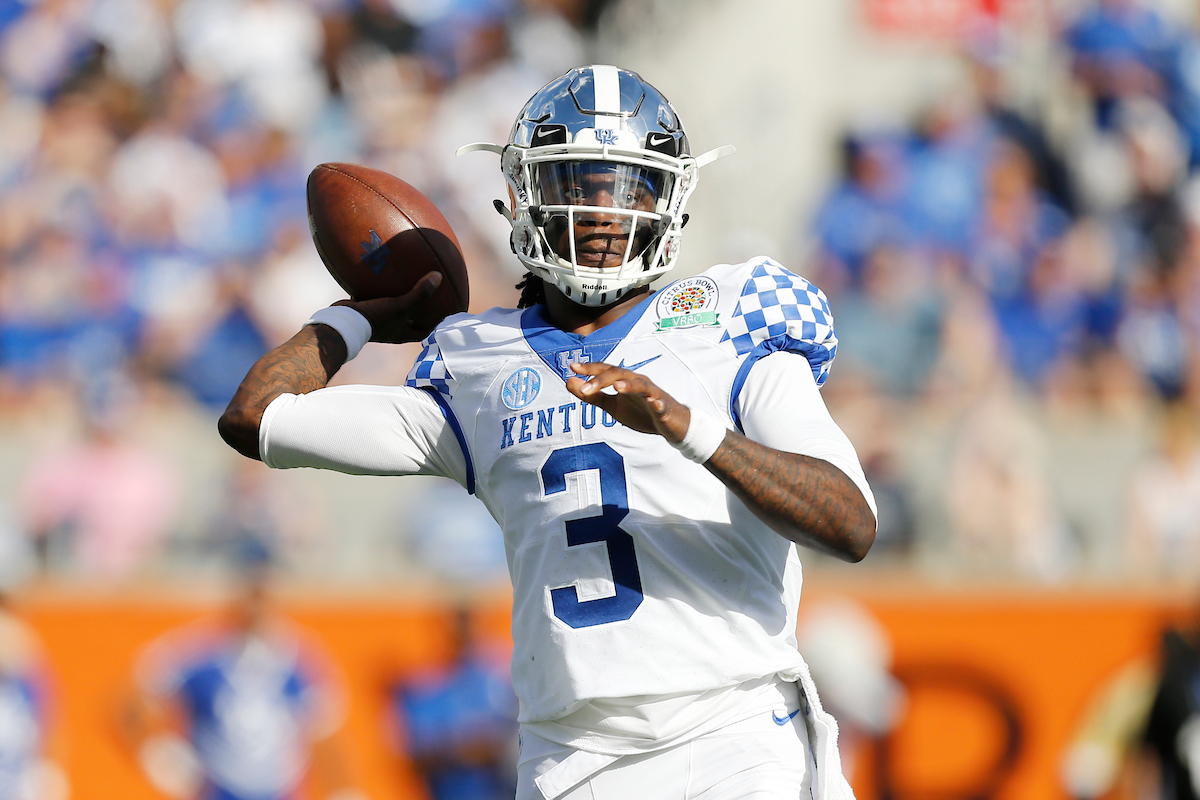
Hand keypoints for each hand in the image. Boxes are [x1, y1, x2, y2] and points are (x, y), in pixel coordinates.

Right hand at [333, 271, 442, 343]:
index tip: (445, 314)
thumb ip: (419, 293)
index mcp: (401, 332)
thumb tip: (438, 277)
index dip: (435, 325)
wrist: (342, 322)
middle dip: (418, 311)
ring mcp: (376, 320)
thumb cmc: (374, 318)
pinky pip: (375, 297)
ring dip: (398, 297)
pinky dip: (380, 287)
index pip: (424, 332)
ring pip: (391, 307)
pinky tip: (383, 273)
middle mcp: (390, 328)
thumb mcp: (400, 306)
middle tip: (428, 296)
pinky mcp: (364, 310)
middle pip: (409, 320)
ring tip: (406, 282)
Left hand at [565, 361, 690, 442]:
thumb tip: (569, 380)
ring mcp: (652, 393)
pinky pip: (660, 403)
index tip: (572, 367)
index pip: (606, 370)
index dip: (590, 368)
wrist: (669, 424)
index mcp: (625, 380)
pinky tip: (653, 403)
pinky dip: (657, 402)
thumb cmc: (640, 411)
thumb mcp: (612, 405)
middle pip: (619, 374)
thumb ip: (591, 395)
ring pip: (640, 385)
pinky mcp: (664, 407)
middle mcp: (638, 382)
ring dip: (629, 385)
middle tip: (585, 389)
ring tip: (617, 387)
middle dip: (602, 380)